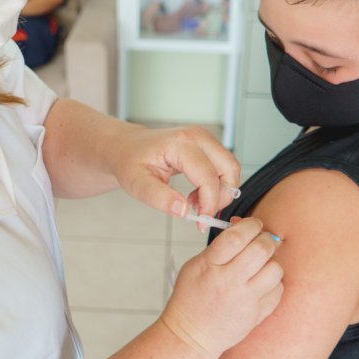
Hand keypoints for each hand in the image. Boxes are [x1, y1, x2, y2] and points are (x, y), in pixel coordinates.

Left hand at [106, 125, 240, 217]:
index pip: (208, 176)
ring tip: (195, 203)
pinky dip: (217, 184)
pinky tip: (196, 194)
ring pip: (230, 167)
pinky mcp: (207, 144)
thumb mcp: (137, 184)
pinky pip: (224, 166)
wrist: (128, 147)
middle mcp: (197, 136)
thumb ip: (159, 198)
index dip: (209, 203)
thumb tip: (183, 211)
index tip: (200, 222)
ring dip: (220, 191)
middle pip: (229, 167)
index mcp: (180, 143)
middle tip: (202, 213)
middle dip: (222, 196)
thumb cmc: (130, 162)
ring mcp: (204, 138)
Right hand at [160, 218, 283, 358]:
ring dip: (271, 262)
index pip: (236, 237)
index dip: (250, 225)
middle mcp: (229, 282)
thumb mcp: (195, 266)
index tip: (253, 225)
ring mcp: (245, 300)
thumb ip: (219, 247)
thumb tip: (243, 227)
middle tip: (262, 241)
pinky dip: (273, 283)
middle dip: (265, 239)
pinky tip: (261, 284)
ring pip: (275, 269)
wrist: (191, 336)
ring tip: (261, 265)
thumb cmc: (191, 298)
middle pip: (261, 250)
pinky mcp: (257, 315)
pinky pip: (278, 290)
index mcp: (210, 266)